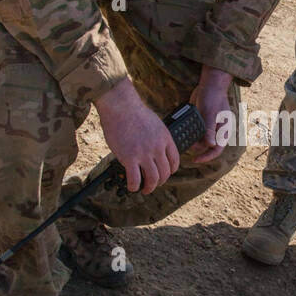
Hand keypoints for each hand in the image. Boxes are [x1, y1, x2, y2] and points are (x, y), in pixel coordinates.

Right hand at [94, 78, 179, 192]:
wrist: (120, 106)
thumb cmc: (133, 111)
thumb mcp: (155, 123)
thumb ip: (157, 137)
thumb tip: (153, 149)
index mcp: (165, 138)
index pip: (175, 161)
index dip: (170, 171)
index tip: (165, 174)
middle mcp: (157, 147)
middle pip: (165, 173)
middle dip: (160, 182)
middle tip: (153, 184)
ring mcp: (144, 154)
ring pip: (153, 179)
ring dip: (149, 188)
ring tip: (144, 189)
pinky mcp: (129, 158)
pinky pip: (135, 179)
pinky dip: (134, 186)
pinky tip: (131, 187)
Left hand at [190, 65, 233, 164]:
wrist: (210, 83)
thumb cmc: (213, 97)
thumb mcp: (210, 114)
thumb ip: (210, 130)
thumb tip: (211, 145)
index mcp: (223, 130)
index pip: (216, 149)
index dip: (206, 156)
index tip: (195, 159)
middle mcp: (217, 130)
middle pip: (206, 145)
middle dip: (196, 147)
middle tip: (185, 145)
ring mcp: (209, 126)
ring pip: (199, 139)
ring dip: (192, 140)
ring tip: (182, 138)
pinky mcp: (201, 120)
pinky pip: (195, 130)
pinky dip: (189, 132)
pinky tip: (183, 130)